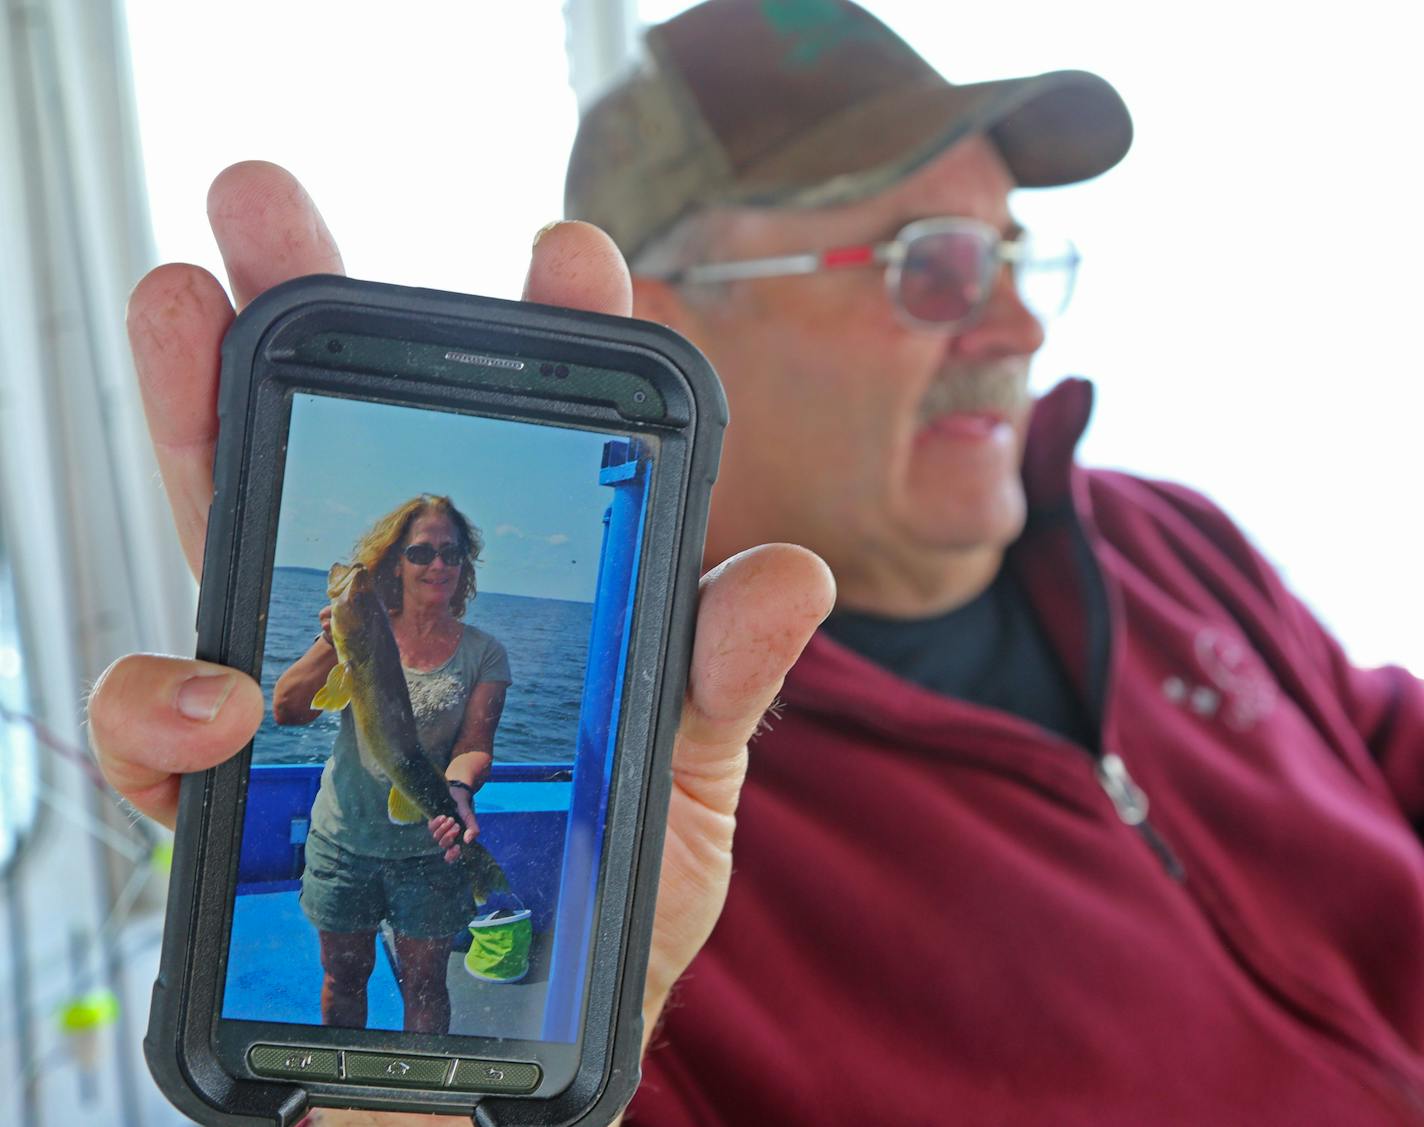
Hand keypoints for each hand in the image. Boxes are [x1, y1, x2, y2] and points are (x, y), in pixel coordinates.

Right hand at [87, 162, 834, 1122]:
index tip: (564, 258)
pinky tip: (215, 706)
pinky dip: (170, 701)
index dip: (541, 353)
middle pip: (344, 455)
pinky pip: (166, 731)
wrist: (512, 1073)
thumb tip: (784, 576)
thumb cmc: (608, 923)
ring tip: (182, 323)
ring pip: (228, 537)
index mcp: (520, 619)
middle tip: (271, 209)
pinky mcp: (231, 802)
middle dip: (309, 323)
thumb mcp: (680, 798)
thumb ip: (715, 692)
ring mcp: (307, 706)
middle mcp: (404, 640)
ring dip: (191, 421)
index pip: (530, 463)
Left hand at [429, 785, 477, 862]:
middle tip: (456, 826)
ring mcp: (438, 830)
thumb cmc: (464, 808)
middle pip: (444, 845)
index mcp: (457, 840)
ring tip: (451, 819)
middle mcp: (446, 837)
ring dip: (444, 829)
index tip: (457, 848)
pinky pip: (431, 828)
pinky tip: (443, 816)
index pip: (451, 855)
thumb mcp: (470, 818)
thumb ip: (473, 829)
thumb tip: (468, 841)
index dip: (452, 855)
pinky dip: (437, 823)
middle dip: (449, 837)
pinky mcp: (432, 823)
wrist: (457, 793)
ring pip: (436, 837)